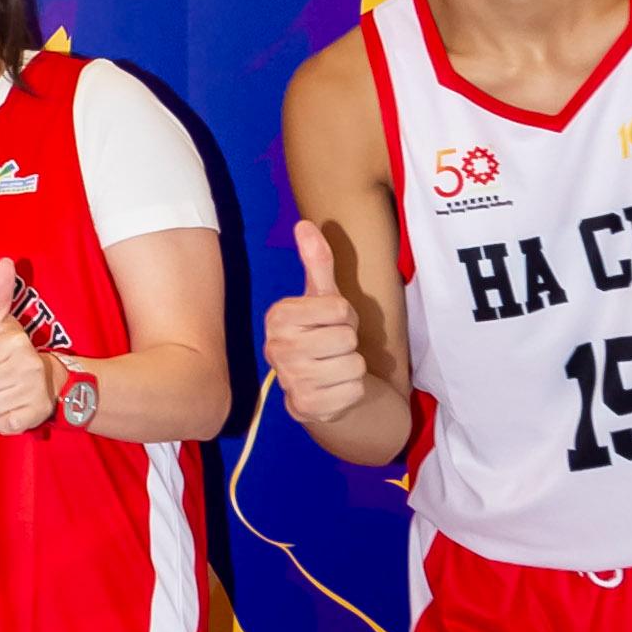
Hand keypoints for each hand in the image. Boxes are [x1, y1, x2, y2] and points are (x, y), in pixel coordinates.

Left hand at [0, 259, 51, 435]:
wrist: (53, 380)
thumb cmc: (14, 351)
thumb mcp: (2, 323)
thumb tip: (4, 261)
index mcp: (13, 343)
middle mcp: (26, 366)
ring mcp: (32, 393)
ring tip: (4, 392)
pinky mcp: (34, 417)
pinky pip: (1, 426)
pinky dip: (3, 422)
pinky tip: (13, 408)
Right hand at [267, 222, 368, 423]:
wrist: (319, 387)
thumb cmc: (322, 334)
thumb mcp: (323, 297)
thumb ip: (316, 261)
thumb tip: (305, 224)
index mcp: (278, 317)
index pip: (339, 309)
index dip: (345, 316)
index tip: (331, 323)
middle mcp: (277, 348)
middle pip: (346, 339)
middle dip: (349, 343)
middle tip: (334, 347)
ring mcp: (290, 380)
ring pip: (353, 365)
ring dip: (352, 367)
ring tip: (334, 367)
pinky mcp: (306, 407)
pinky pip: (354, 391)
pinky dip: (352, 390)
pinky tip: (334, 388)